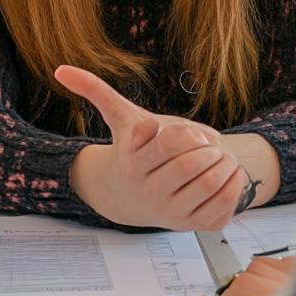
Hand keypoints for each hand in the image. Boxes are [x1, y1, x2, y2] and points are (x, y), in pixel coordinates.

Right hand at [56, 65, 249, 230]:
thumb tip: (60, 70)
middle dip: (208, 148)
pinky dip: (235, 184)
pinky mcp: (195, 226)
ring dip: (225, 163)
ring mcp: (172, 213)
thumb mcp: (120, 119)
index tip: (183, 132)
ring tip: (220, 157)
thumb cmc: (137, 150)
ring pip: (211, 183)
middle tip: (209, 144)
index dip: (185, 132)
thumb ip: (96, 91)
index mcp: (134, 165)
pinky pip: (224, 205)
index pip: (170, 142)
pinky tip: (227, 174)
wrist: (137, 197)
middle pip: (191, 164)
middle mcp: (150, 192)